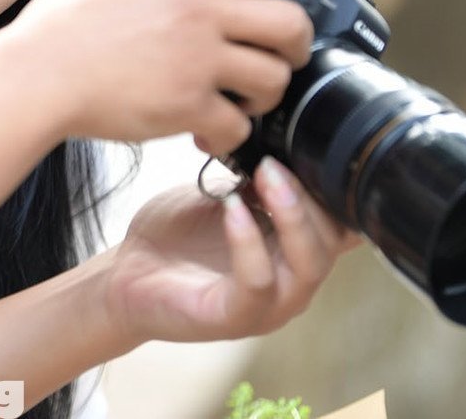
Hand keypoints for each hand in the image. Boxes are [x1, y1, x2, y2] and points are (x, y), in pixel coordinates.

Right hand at [6, 0, 336, 151]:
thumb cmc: (55, 26)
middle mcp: (196, 12)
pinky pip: (237, 125)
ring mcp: (195, 60)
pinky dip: (230, 134)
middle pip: (289, 22)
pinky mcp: (186, 105)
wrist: (34, 78)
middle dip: (299, 44)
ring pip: (273, 78)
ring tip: (243, 102)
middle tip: (286, 57)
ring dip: (266, 94)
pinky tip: (209, 133)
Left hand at [96, 157, 360, 346]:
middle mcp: (292, 284)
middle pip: (332, 243)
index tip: (305, 148)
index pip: (341, 225)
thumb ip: (258, 183)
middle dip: (311, 196)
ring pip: (308, 266)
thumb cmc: (176, 236)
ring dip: (292, 215)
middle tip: (276, 161)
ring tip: (267, 176)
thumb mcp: (225, 197)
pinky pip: (256, 282)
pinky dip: (249, 241)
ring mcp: (267, 307)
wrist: (125, 271)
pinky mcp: (233, 318)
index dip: (334, 189)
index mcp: (294, 254)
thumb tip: (283, 149)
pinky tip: (233, 206)